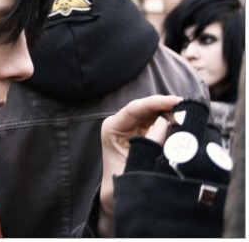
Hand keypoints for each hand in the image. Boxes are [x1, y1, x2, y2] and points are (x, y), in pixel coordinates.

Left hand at [97, 95, 181, 236]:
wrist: (118, 199)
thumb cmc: (122, 184)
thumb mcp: (136, 164)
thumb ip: (151, 143)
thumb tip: (166, 123)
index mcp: (113, 128)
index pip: (135, 108)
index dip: (156, 102)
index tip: (176, 101)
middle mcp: (121, 123)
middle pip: (148, 107)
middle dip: (168, 107)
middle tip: (188, 112)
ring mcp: (133, 127)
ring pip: (156, 113)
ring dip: (172, 114)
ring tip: (189, 118)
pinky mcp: (144, 133)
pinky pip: (160, 122)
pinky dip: (172, 122)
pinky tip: (184, 124)